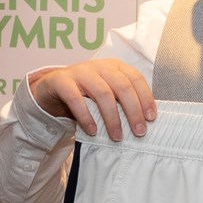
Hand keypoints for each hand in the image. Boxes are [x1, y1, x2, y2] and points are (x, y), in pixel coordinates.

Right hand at [30, 58, 155, 139]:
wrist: (51, 89)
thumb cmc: (85, 95)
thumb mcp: (106, 94)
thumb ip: (121, 102)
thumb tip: (144, 124)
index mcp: (114, 67)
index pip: (135, 78)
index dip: (145, 98)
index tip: (151, 118)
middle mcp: (99, 66)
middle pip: (122, 86)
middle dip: (133, 111)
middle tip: (139, 132)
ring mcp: (80, 71)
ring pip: (102, 93)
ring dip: (112, 117)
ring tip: (117, 136)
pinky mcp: (62, 81)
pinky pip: (75, 99)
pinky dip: (86, 116)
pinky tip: (92, 130)